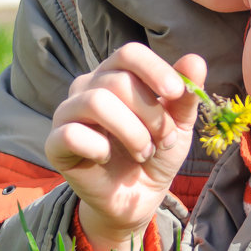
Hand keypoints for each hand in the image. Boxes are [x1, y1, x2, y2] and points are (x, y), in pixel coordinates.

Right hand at [45, 44, 205, 250]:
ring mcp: (67, 113)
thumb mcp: (179, 124)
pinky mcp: (54, 143)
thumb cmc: (156, 151)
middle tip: (165, 140)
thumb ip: (185, 95)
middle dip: (151, 114)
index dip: (155, 69)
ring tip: (144, 152)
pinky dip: (100, 148)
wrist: (138, 196)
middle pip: (119, 81)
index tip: (177, 93)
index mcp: (116, 73)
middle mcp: (87, 86)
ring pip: (96, 102)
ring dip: (131, 132)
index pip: (130, 53)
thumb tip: (195, 60)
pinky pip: (71, 134)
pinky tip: (108, 157)